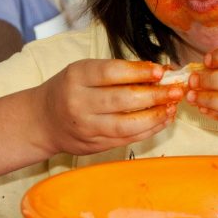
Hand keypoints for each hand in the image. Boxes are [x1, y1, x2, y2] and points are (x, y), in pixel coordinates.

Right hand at [37, 59, 184, 155]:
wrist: (42, 121)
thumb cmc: (69, 89)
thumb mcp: (85, 71)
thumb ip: (118, 72)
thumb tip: (159, 72)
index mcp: (77, 77)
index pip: (112, 73)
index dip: (139, 72)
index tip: (161, 72)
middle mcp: (79, 103)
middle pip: (123, 100)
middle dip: (155, 96)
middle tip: (176, 91)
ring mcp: (87, 127)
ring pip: (127, 124)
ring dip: (155, 116)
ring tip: (172, 107)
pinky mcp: (94, 145)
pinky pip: (127, 138)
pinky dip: (148, 130)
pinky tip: (162, 120)